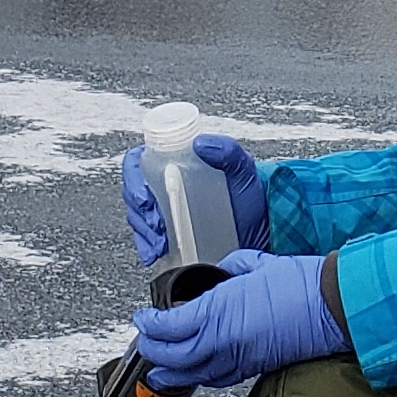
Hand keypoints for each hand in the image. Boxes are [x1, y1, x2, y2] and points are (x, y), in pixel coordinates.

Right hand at [120, 134, 268, 265]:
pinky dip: (146, 247)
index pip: (139, 163)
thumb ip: (228, 152)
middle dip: (140, 212)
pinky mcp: (168, 237)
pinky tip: (154, 253)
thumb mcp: (243, 171)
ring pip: (138, 218)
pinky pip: (145, 240)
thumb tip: (201, 144)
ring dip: (143, 232)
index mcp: (178, 164)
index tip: (145, 198)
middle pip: (135, 193)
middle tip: (157, 225)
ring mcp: (166, 213)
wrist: (262, 235)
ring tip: (161, 243)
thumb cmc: (251, 199)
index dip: (133, 178)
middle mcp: (167, 186)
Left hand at [132, 249, 345, 389]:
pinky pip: (216, 378)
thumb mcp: (259, 263)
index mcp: (218, 310)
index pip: (169, 326)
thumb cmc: (302, 284)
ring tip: (158, 371)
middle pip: (173, 356)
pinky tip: (196, 374)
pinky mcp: (253, 368)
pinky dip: (199, 377)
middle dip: (153, 352)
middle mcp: (222, 340)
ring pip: (192, 374)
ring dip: (171, 372)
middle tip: (145, 343)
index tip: (144, 317)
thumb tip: (225, 271)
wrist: (332, 307)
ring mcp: (237, 358)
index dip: (150, 324)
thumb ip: (234, 267)